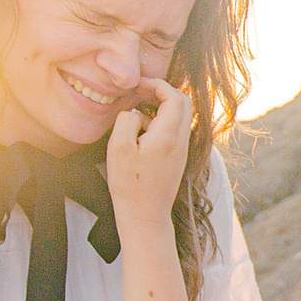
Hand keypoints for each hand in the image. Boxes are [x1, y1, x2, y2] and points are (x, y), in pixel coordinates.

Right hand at [102, 78, 192, 225]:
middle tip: (139, 92)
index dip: (157, 84)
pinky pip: (173, 130)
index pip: (174, 96)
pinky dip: (158, 122)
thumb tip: (134, 111)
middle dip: (161, 91)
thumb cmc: (130, 185)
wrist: (146, 216)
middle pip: (182, 102)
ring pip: (178, 116)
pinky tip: (138, 130)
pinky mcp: (177, 157)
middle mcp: (181, 140)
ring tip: (134, 110)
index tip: (138, 84)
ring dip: (159, 107)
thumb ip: (126, 121)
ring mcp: (181, 149)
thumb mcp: (119, 148)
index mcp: (168, 135)